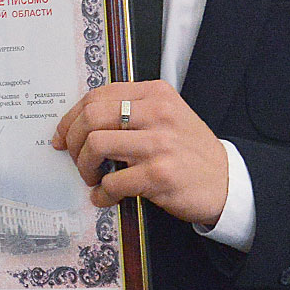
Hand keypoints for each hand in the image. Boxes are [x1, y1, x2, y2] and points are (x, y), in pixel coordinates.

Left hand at [52, 79, 228, 226]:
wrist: (227, 181)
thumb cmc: (190, 149)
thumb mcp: (167, 115)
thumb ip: (131, 111)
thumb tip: (81, 123)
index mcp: (155, 93)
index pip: (97, 96)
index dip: (71, 117)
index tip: (62, 135)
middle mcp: (157, 113)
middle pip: (91, 117)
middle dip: (73, 141)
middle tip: (75, 158)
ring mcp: (159, 143)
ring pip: (96, 145)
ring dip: (85, 167)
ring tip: (92, 178)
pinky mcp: (159, 175)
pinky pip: (112, 182)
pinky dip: (102, 193)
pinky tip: (106, 196)